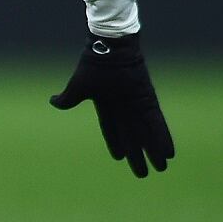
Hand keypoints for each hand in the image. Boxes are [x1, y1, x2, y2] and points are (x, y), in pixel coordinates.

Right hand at [50, 33, 174, 176]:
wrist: (108, 48)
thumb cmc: (92, 64)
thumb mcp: (78, 87)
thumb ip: (67, 99)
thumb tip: (53, 103)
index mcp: (106, 106)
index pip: (112, 130)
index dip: (117, 144)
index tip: (120, 158)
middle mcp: (124, 108)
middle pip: (132, 137)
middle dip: (138, 155)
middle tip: (144, 173)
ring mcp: (137, 104)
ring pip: (146, 134)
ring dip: (154, 151)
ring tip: (162, 167)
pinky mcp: (147, 100)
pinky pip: (156, 124)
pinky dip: (162, 138)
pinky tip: (169, 153)